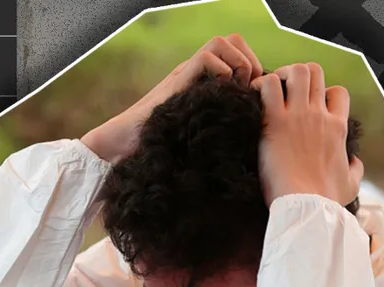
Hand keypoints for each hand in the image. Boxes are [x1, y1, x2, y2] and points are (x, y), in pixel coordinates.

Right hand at [82, 33, 262, 163]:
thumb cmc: (163, 149)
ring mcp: (186, 72)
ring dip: (238, 63)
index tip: (255, 96)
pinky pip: (206, 57)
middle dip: (250, 61)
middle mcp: (196, 71)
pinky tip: (221, 96)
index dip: (252, 68)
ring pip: (222, 42)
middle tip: (252, 90)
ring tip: (239, 90)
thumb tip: (245, 136)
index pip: (236, 53)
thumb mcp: (198, 136)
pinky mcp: (178, 79)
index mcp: (204, 81)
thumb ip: (217, 126)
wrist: (127, 144)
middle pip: (233, 40)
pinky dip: (221, 72)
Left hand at [251, 63, 363, 207]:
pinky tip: (254, 99)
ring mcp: (298, 116)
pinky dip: (260, 85)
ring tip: (269, 93)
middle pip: (315, 72)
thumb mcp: (351, 185)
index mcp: (338, 128)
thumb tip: (355, 161)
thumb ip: (355, 168)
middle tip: (284, 94)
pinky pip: (268, 85)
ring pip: (295, 71)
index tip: (310, 107)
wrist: (307, 208)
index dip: (323, 93)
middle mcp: (320, 115)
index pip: (337, 92)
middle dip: (299, 77)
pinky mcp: (276, 122)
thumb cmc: (327, 201)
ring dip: (281, 75)